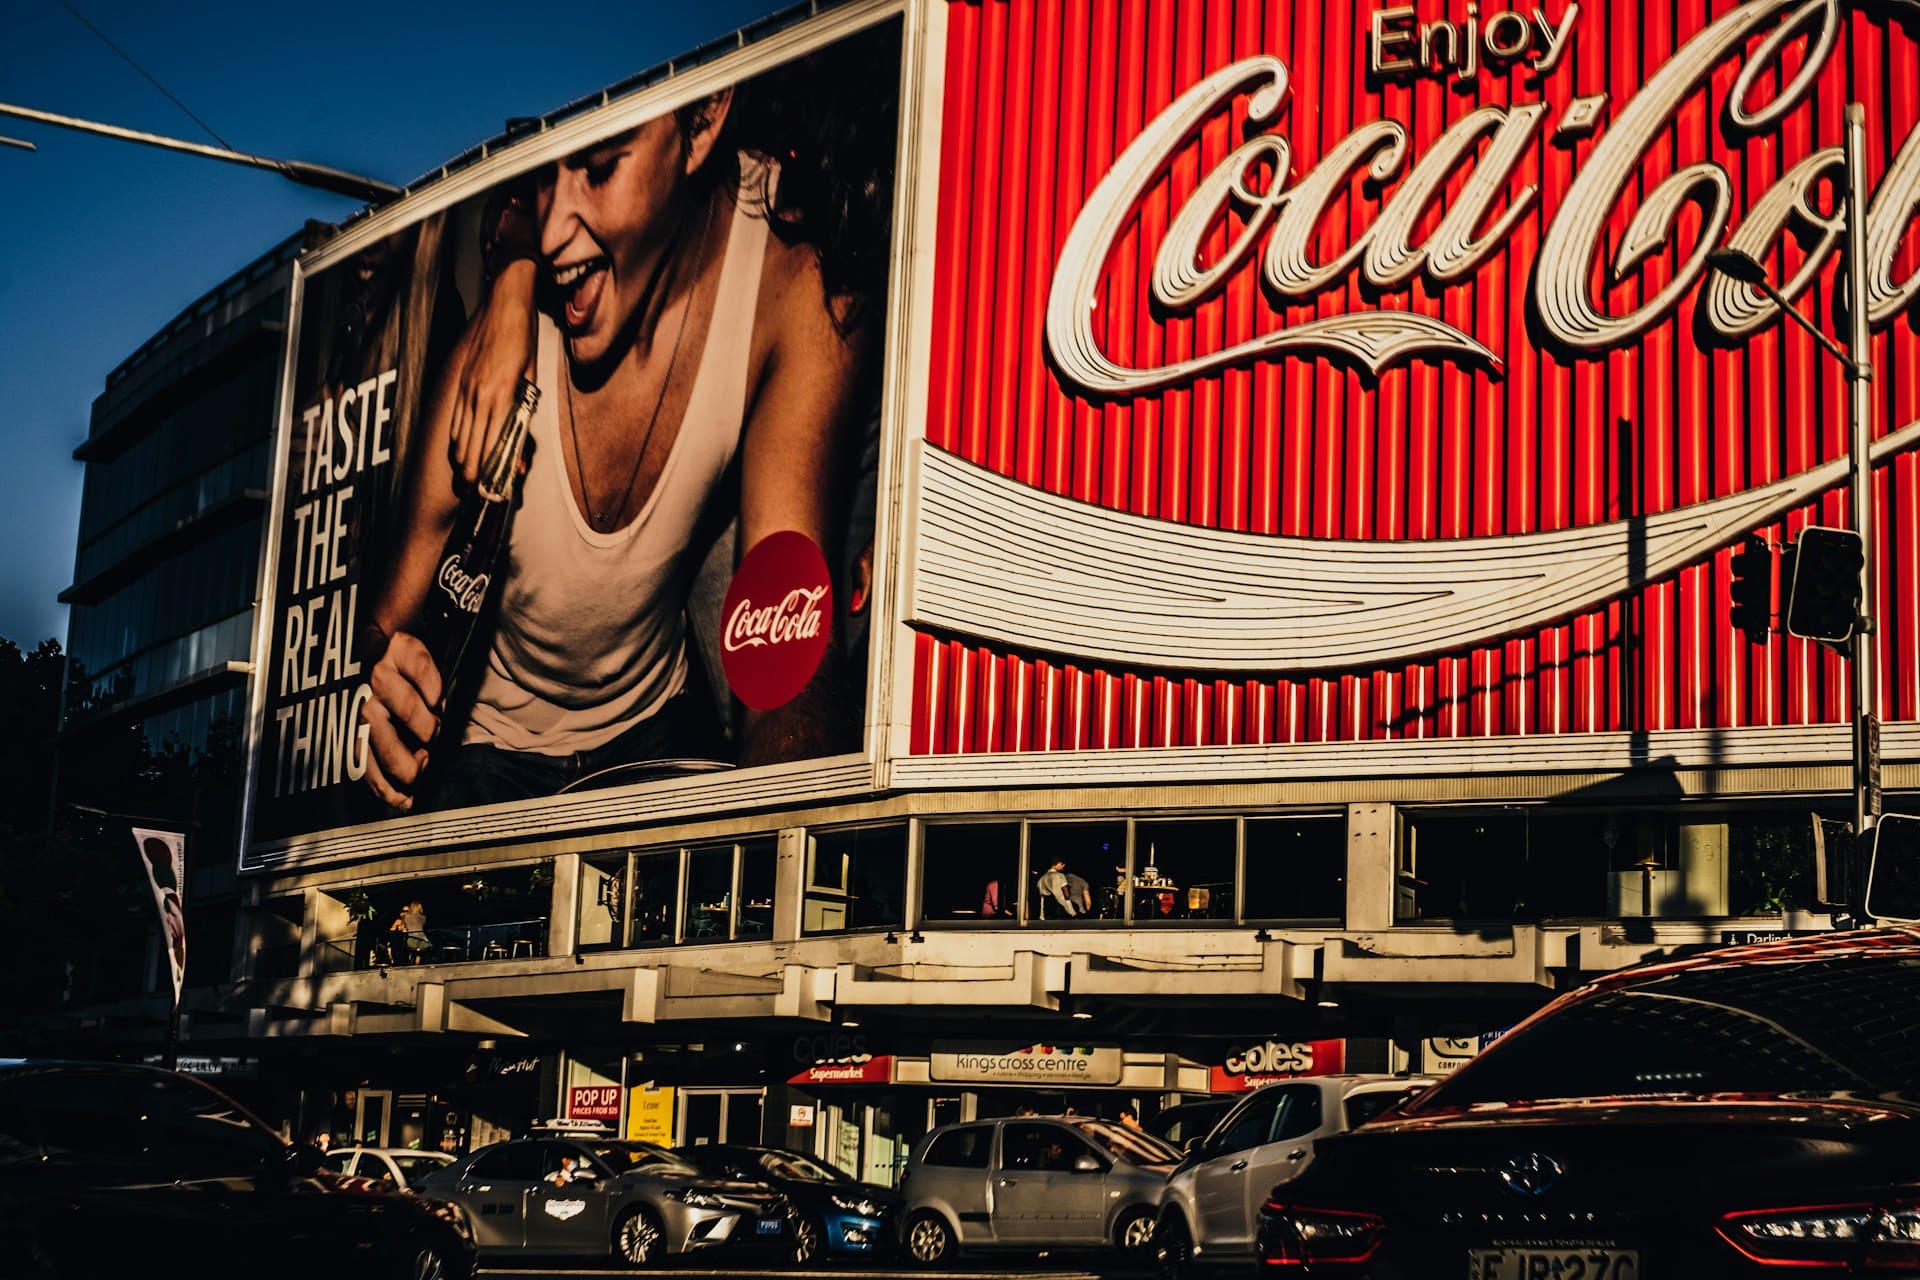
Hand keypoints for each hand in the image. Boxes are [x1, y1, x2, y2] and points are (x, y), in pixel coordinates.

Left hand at [360, 630, 444, 812]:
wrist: (377, 635)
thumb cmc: (378, 688)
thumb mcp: (371, 722)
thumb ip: (382, 756)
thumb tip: (404, 801)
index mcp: (349, 719)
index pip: (364, 764)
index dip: (387, 786)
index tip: (407, 798)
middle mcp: (359, 697)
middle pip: (387, 744)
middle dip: (410, 764)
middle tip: (423, 760)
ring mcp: (379, 671)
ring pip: (412, 711)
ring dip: (428, 726)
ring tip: (431, 728)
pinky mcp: (403, 648)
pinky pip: (429, 677)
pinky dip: (436, 689)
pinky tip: (435, 698)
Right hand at [447, 259, 536, 485]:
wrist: (505, 307)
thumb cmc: (524, 344)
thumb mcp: (532, 381)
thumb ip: (523, 417)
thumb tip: (520, 453)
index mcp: (502, 397)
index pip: (492, 445)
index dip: (490, 471)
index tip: (491, 488)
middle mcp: (479, 396)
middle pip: (470, 446)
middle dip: (473, 472)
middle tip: (478, 489)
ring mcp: (466, 389)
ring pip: (459, 435)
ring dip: (463, 458)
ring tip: (467, 476)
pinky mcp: (460, 382)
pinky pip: (454, 417)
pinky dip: (456, 437)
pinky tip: (459, 447)